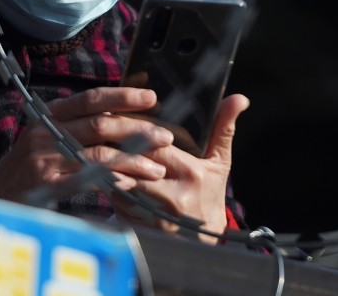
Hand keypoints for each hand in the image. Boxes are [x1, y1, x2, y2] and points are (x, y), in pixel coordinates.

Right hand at [0, 87, 175, 203]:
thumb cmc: (30, 161)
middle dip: (137, 130)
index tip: (151, 97)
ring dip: (133, 160)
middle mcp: (48, 132)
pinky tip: (132, 185)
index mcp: (51, 114)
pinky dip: (113, 181)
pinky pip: (88, 180)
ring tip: (157, 167)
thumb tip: (120, 114)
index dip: (122, 96)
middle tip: (166, 137)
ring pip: (99, 153)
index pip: (90, 98)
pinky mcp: (48, 184)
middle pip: (100, 124)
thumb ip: (80, 124)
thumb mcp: (49, 134)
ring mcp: (47, 158)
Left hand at [109, 93, 249, 243]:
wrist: (203, 238)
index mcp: (191, 173)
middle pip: (133, 163)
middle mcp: (172, 196)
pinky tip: (102, 175)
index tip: (121, 117)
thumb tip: (239, 98)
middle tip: (100, 130)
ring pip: (119, 183)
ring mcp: (153, 214)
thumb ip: (223, 128)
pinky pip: (115, 202)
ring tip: (98, 150)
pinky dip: (108, 187)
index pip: (155, 146)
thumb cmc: (209, 192)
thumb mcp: (219, 161)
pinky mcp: (138, 226)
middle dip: (116, 147)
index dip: (136, 130)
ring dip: (107, 167)